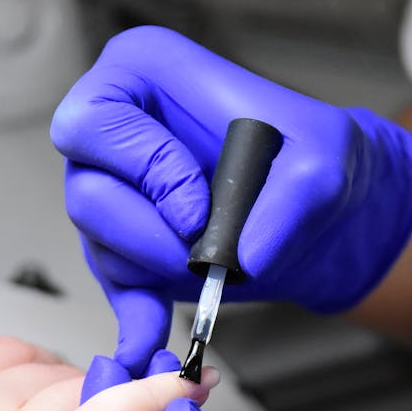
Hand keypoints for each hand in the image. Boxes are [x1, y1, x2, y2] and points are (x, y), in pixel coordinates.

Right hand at [51, 25, 411, 374]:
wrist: (323, 214)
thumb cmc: (314, 158)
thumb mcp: (324, 164)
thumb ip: (290, 202)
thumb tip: (246, 255)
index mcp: (143, 73)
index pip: (97, 120)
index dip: (142, 169)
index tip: (198, 210)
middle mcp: (115, 129)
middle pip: (87, 190)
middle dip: (145, 233)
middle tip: (199, 252)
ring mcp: (115, 190)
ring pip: (98, 242)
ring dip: (153, 272)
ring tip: (211, 278)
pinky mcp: (126, 246)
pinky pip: (113, 285)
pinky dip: (138, 317)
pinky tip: (155, 337)